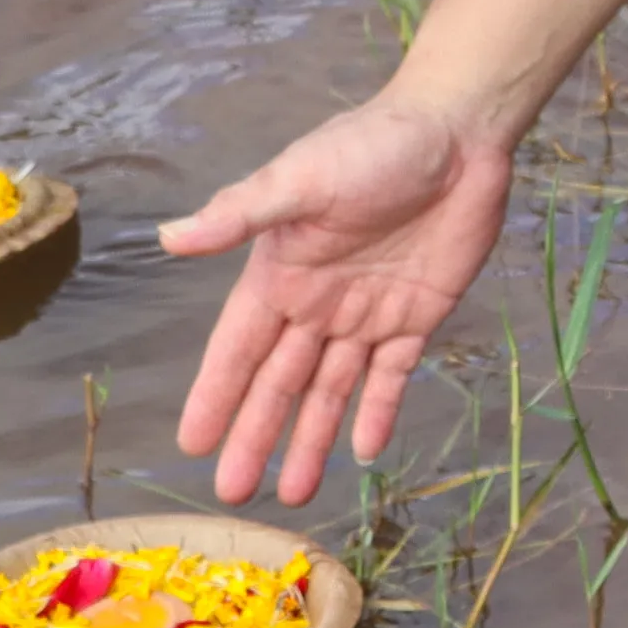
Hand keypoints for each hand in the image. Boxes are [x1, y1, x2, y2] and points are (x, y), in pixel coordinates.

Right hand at [156, 93, 521, 503]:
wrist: (457, 133)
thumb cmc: (372, 146)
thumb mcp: (300, 178)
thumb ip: (241, 214)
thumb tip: (169, 237)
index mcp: (280, 274)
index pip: (238, 349)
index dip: (216, 396)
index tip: (192, 444)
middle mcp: (316, 304)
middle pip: (279, 383)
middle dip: (256, 436)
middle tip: (234, 494)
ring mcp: (366, 314)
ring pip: (331, 391)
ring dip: (311, 440)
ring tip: (292, 494)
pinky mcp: (417, 316)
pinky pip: (391, 377)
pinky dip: (377, 413)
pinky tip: (363, 455)